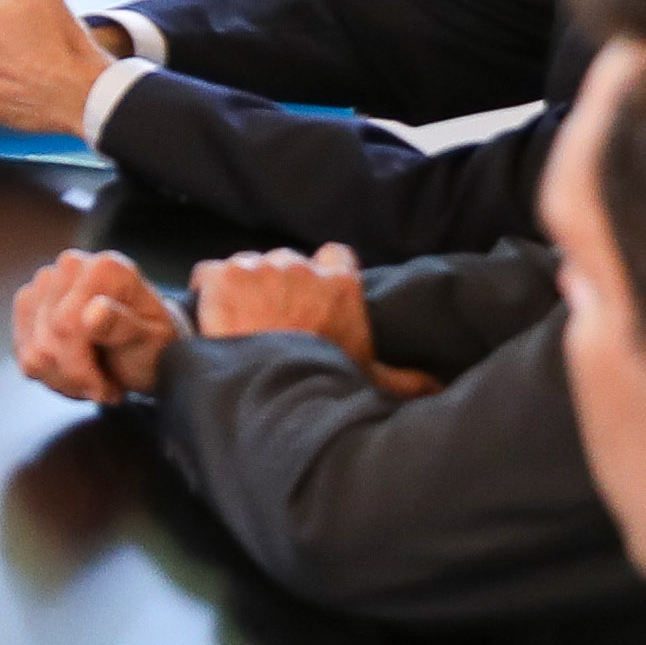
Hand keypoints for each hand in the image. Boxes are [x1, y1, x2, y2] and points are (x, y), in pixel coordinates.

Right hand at [12, 251, 181, 405]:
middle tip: (101, 389)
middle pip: (48, 340)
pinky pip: (22, 351)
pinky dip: (48, 374)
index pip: (67, 325)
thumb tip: (92, 312)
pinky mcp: (29, 301)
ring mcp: (45, 282)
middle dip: (73, 377)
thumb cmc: (154, 345)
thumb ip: (125, 326)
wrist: (146, 348)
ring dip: (62, 379)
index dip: (81, 367)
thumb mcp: (153, 342)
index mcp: (106, 269)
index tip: (106, 389)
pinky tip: (74, 374)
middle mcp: (71, 265)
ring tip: (90, 381)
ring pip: (32, 350)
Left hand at [189, 244, 431, 393]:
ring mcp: (261, 268)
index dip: (321, 272)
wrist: (275, 389)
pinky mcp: (224, 276)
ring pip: (246, 266)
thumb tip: (438, 386)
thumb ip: (406, 377)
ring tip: (239, 323)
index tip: (312, 295)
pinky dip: (207, 291)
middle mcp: (302, 268)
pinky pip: (208, 273)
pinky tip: (210, 316)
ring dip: (242, 288)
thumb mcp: (372, 378)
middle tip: (270, 319)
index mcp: (341, 284)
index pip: (335, 256)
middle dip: (277, 283)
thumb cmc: (325, 383)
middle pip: (285, 262)